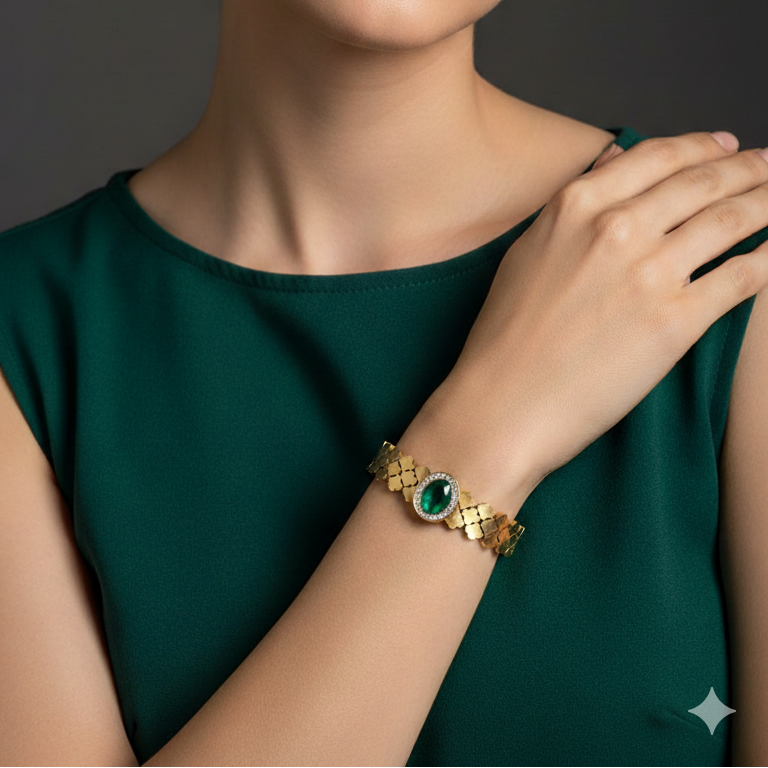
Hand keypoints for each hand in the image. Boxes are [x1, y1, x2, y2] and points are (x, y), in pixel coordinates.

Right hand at [418, 131, 767, 505]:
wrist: (502, 405)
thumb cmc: (504, 339)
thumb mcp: (526, 254)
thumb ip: (572, 207)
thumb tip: (610, 162)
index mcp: (576, 207)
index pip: (658, 156)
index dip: (704, 146)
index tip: (727, 146)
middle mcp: (616, 229)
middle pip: (704, 182)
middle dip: (748, 168)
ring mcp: (649, 274)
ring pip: (733, 219)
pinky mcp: (675, 323)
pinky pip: (743, 276)